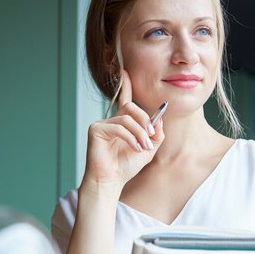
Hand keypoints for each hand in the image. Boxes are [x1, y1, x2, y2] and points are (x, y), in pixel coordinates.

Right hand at [82, 71, 164, 190]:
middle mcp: (111, 120)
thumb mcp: (148, 149)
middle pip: (131, 107)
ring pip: (127, 119)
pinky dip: (131, 138)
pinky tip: (135, 148)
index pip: (125, 100)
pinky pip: (119, 127)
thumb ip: (156, 134)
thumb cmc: (126, 167)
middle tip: (151, 136)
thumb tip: (159, 118)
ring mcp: (101, 123)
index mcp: (122, 122)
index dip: (125, 85)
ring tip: (144, 148)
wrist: (111, 181)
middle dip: (145, 120)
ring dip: (140, 133)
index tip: (126, 72)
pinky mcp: (95, 129)